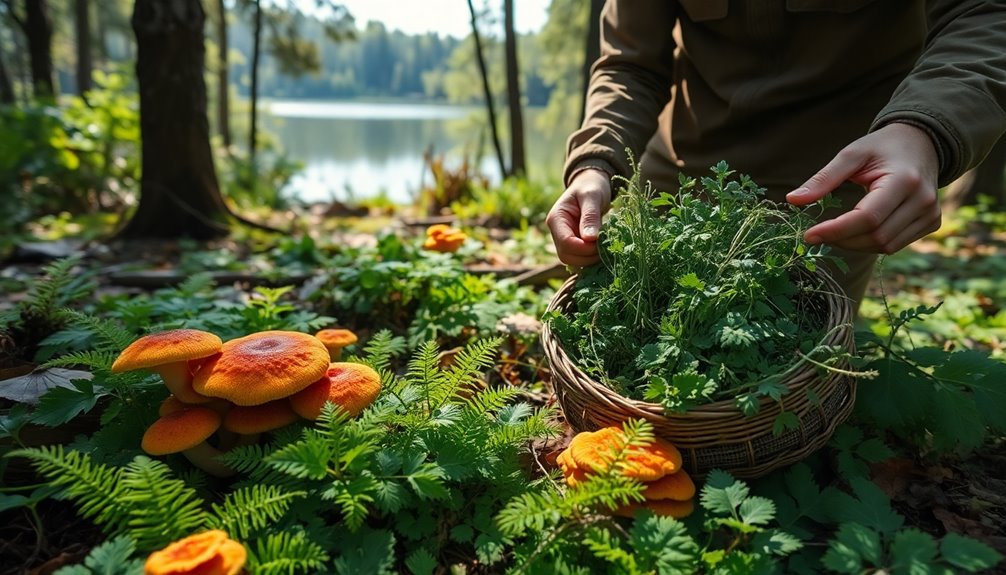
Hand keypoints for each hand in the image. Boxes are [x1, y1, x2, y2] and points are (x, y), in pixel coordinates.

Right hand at [546, 168, 612, 265]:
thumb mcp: (592, 196)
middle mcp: (556, 231)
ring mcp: (564, 239)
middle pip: (567, 256)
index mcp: (556, 219)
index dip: (584, 248)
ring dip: (590, 259)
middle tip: (606, 246)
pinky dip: (591, 258)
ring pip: (573, 261)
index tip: (602, 242)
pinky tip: (602, 249)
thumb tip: (590, 239)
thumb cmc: (591, 186)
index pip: (565, 243)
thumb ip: (590, 216)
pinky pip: (579, 259)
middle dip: (587, 256)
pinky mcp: (573, 244)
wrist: (591, 184)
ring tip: (605, 246)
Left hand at [786, 122, 940, 253]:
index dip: (836, 231)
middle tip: (818, 234)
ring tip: (836, 231)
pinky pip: (895, 245)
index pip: (867, 218)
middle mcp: (923, 200)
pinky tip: (858, 230)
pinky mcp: (932, 223)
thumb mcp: (851, 155)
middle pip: (876, 236)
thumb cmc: (882, 147)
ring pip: (886, 246)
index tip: (808, 235)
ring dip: (855, 245)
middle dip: (842, 240)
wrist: (921, 143)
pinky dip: (871, 243)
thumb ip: (823, 178)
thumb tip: (792, 200)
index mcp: (904, 180)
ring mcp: (931, 214)